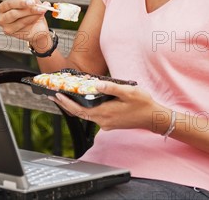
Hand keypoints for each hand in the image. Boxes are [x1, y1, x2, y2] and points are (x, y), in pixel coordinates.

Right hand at [0, 0, 51, 42]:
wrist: (37, 28)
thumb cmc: (32, 14)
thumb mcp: (32, 3)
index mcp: (3, 7)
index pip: (9, 3)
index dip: (20, 2)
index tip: (32, 2)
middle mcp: (2, 18)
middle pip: (13, 14)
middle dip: (28, 10)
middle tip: (40, 8)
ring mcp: (6, 27)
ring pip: (20, 21)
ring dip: (33, 16)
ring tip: (41, 12)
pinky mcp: (12, 34)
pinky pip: (24, 28)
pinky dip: (32, 22)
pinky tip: (37, 19)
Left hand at [50, 80, 170, 132]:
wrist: (153, 118)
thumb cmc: (143, 104)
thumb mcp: (128, 92)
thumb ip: (111, 88)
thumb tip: (96, 84)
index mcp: (105, 113)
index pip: (79, 110)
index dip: (66, 103)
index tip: (57, 95)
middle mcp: (103, 121)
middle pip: (79, 113)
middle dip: (66, 104)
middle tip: (55, 95)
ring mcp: (106, 123)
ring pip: (86, 114)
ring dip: (75, 106)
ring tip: (66, 96)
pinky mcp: (109, 123)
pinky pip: (93, 115)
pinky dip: (85, 108)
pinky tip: (84, 100)